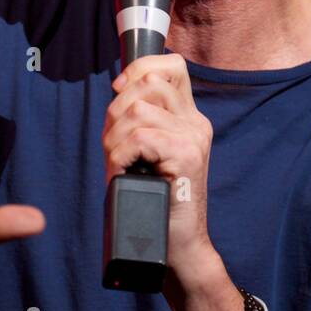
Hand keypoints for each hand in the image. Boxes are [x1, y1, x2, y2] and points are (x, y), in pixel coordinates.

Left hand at [103, 53, 213, 266]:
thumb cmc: (156, 201)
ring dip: (115, 137)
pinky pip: (140, 138)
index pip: (171, 65)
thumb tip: (117, 91)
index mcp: (189, 116)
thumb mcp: (147, 153)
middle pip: (149, 82)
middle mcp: (195, 122)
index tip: (119, 91)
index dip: (139, 69)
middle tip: (115, 144)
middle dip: (117, 109)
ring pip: (139, 110)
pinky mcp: (187, 156)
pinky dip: (120, 156)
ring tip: (119, 162)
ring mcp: (193, 137)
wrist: (180, 245)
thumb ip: (139, 121)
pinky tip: (123, 173)